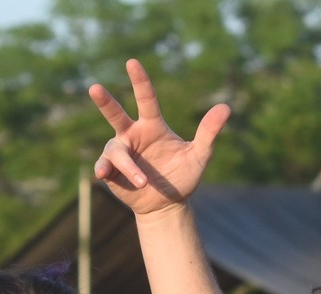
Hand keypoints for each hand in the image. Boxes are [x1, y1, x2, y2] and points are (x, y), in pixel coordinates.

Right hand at [89, 59, 229, 215]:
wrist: (168, 204)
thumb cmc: (182, 176)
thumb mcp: (199, 156)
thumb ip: (209, 132)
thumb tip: (226, 107)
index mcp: (152, 126)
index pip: (146, 100)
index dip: (140, 81)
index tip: (132, 62)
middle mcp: (132, 135)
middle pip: (116, 114)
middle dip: (105, 102)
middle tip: (95, 88)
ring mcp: (120, 151)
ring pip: (116, 151)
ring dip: (127, 165)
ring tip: (143, 182)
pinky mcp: (111, 170)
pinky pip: (104, 166)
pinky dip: (103, 169)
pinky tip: (103, 174)